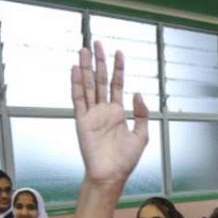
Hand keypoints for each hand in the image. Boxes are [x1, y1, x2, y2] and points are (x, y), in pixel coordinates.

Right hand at [73, 41, 149, 186]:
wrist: (111, 175)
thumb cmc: (125, 160)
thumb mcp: (141, 135)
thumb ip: (141, 114)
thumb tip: (138, 93)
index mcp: (117, 113)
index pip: (117, 85)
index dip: (118, 69)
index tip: (119, 52)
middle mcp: (103, 110)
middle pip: (101, 80)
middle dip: (99, 61)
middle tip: (97, 43)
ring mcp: (92, 114)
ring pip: (88, 85)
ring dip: (86, 67)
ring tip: (84, 50)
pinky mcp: (82, 121)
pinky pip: (79, 99)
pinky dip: (77, 84)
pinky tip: (76, 70)